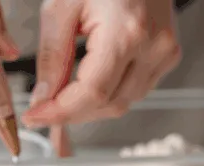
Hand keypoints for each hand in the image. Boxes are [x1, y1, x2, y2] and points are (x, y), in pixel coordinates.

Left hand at [22, 0, 180, 126]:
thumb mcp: (62, 7)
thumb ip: (51, 56)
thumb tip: (42, 98)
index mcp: (127, 31)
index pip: (92, 93)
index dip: (60, 113)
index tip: (35, 117)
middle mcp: (154, 45)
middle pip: (108, 104)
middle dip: (70, 114)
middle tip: (41, 110)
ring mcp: (166, 52)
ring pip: (123, 103)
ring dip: (88, 108)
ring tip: (59, 99)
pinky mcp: (168, 54)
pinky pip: (135, 90)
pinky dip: (106, 96)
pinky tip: (84, 89)